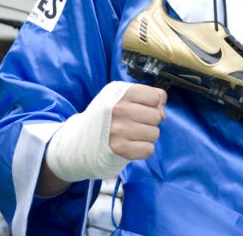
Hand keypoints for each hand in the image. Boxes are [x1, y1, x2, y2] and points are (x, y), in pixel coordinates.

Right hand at [45, 81, 166, 183]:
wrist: (78, 141)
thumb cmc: (105, 117)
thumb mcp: (119, 98)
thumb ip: (145, 98)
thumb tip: (163, 112)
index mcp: (120, 93)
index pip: (156, 96)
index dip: (155, 105)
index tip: (144, 109)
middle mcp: (118, 109)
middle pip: (157, 116)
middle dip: (150, 122)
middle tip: (135, 124)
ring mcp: (118, 129)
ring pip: (155, 133)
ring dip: (147, 137)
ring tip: (131, 135)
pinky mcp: (119, 148)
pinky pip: (148, 149)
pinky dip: (143, 150)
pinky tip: (131, 146)